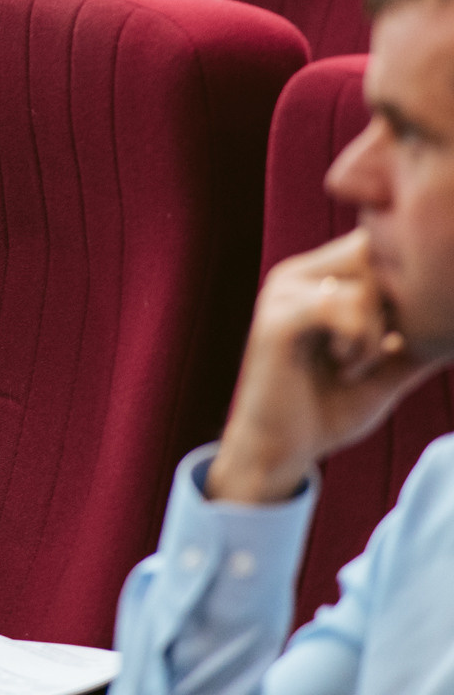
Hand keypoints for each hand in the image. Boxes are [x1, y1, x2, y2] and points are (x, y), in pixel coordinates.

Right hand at [207, 229, 442, 503]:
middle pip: (372, 254)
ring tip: (356, 365)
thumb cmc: (328, 408)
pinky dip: (356, 341)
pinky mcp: (276, 321)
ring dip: (376, 332)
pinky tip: (342, 365)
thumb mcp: (386, 371)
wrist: (280, 449)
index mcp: (316, 279)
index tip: (397, 335)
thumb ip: (417, 343)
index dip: (401, 281)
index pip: (373, 245)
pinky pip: (338, 308)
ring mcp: (282, 295)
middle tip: (381, 348)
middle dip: (394, 304)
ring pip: (363, 285)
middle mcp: (295, 276)